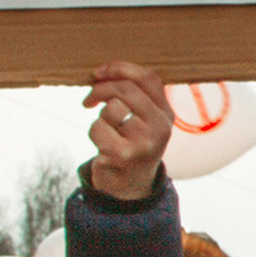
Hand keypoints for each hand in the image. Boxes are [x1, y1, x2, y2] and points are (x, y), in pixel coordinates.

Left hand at [84, 63, 171, 201]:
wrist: (130, 188)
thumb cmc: (132, 145)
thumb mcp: (144, 121)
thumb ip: (136, 96)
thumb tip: (104, 72)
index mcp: (166, 114)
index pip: (148, 78)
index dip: (120, 68)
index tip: (99, 72)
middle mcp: (160, 127)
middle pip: (126, 89)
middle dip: (101, 89)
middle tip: (89, 98)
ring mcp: (143, 142)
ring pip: (111, 108)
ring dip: (100, 117)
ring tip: (107, 131)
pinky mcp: (123, 155)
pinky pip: (98, 127)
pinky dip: (95, 132)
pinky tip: (103, 144)